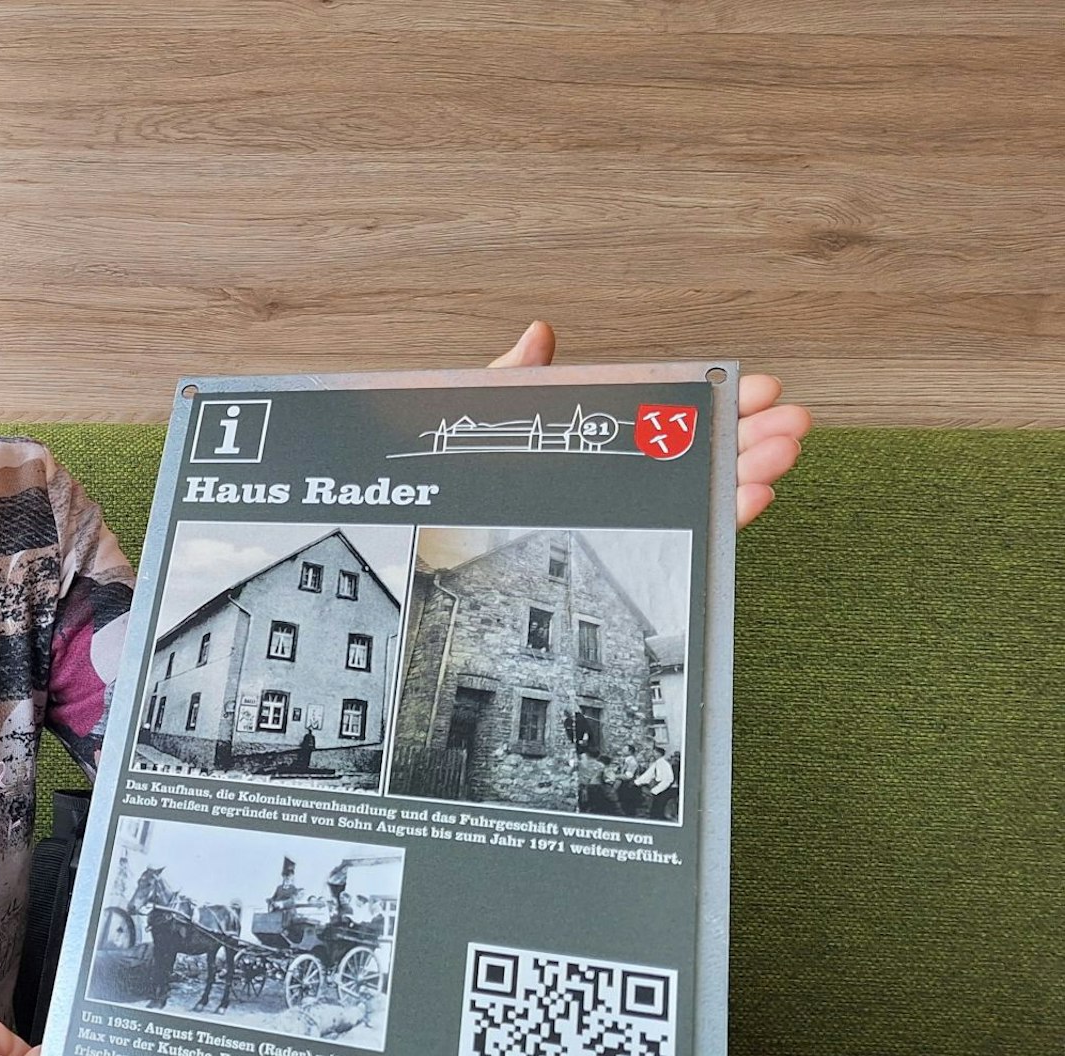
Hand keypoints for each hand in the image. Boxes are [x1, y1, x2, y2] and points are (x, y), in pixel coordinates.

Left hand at [486, 321, 811, 527]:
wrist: (434, 532)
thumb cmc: (465, 474)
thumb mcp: (488, 421)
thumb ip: (517, 381)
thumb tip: (537, 335)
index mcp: (602, 442)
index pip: (669, 418)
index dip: (716, 402)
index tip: (755, 386)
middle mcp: (629, 477)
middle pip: (702, 454)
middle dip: (752, 435)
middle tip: (790, 419)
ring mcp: (638, 513)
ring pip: (707, 492)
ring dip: (752, 471)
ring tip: (785, 449)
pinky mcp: (638, 550)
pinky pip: (689, 534)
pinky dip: (726, 516)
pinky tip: (753, 496)